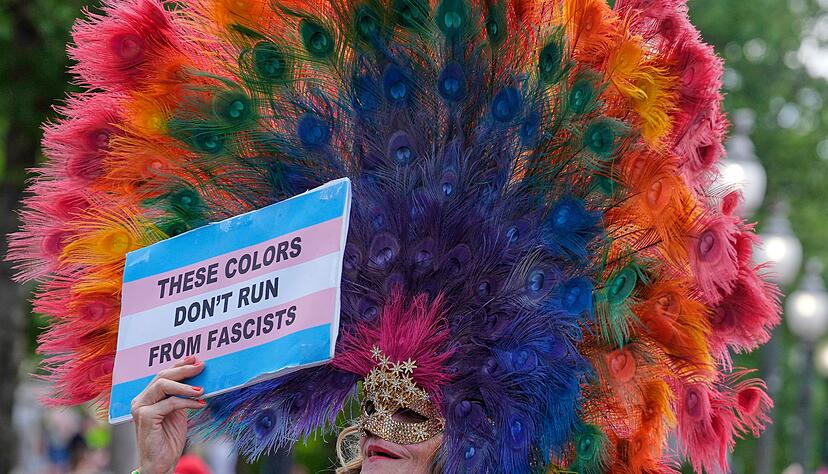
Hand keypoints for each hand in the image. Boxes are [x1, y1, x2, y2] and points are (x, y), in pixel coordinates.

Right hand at [131, 356, 205, 473]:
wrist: (161, 464)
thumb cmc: (169, 439)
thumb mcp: (178, 412)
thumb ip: (181, 396)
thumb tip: (198, 379)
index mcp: (146, 397)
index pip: (162, 375)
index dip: (178, 365)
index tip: (194, 359)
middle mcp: (140, 400)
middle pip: (162, 376)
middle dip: (184, 370)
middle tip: (201, 367)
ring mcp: (140, 408)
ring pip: (163, 386)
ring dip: (185, 385)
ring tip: (201, 389)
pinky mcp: (145, 417)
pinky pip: (170, 403)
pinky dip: (187, 401)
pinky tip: (200, 404)